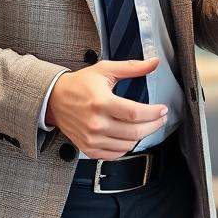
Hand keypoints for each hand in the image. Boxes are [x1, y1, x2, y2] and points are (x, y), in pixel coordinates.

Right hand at [46, 57, 166, 159]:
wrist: (54, 100)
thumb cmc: (80, 84)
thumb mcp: (106, 70)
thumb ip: (132, 67)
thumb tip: (154, 62)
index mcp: (101, 102)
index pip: (135, 113)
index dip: (154, 113)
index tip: (163, 109)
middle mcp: (96, 124)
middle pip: (134, 132)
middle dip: (154, 125)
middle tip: (161, 118)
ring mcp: (91, 139)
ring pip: (127, 145)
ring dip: (141, 136)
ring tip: (147, 125)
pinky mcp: (88, 149)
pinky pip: (115, 154)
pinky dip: (127, 147)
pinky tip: (130, 136)